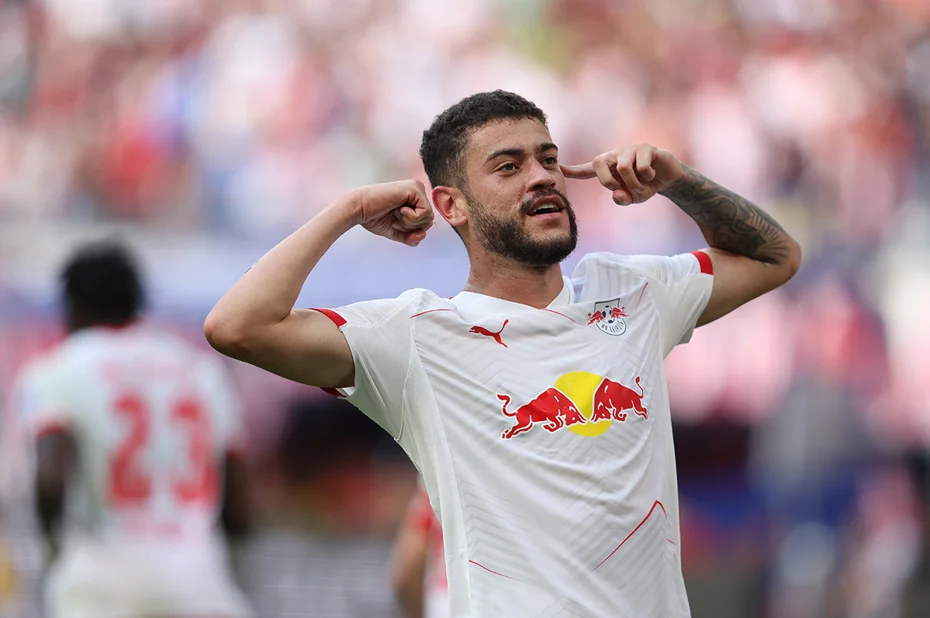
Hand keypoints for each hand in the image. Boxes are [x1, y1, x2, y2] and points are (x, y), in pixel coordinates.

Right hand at [352, 180, 434, 245]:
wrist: (360, 209)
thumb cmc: (374, 217)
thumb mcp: (397, 232)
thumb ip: (411, 237)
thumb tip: (423, 235)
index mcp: (415, 199)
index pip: (426, 223)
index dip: (411, 229)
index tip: (395, 221)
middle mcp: (418, 191)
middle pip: (429, 221)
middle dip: (411, 227)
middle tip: (395, 217)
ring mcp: (417, 188)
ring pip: (429, 218)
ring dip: (409, 222)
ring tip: (395, 212)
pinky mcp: (415, 189)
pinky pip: (425, 213)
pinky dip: (410, 217)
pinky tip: (398, 209)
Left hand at [561, 144, 685, 205]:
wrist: (668, 178)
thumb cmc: (645, 186)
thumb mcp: (633, 197)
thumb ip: (623, 198)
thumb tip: (617, 194)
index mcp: (609, 167)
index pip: (588, 169)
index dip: (573, 171)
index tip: (559, 170)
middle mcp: (616, 156)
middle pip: (599, 162)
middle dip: (608, 181)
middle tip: (622, 190)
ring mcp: (630, 149)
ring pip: (623, 167)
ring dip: (633, 183)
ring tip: (641, 186)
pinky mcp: (646, 148)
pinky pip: (641, 165)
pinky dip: (646, 176)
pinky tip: (651, 176)